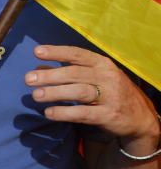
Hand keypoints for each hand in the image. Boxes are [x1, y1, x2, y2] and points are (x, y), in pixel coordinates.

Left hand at [27, 45, 160, 151]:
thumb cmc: (110, 92)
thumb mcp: (93, 77)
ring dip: (55, 93)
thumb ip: (67, 71)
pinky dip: (65, 113)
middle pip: (75, 73)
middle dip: (50, 75)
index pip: (77, 54)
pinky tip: (49, 113)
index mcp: (102, 64)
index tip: (36, 52)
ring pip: (79, 92)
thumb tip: (38, 67)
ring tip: (35, 95)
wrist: (140, 117)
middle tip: (28, 79)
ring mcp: (110, 96)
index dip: (57, 52)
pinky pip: (84, 113)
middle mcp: (107, 77)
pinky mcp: (110, 115)